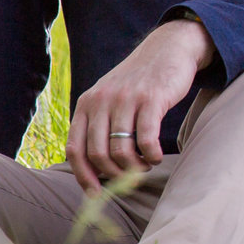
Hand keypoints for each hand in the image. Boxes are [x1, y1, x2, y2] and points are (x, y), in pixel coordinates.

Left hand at [66, 18, 215, 192]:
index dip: (84, 176)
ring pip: (121, 151)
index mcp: (87, 104)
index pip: (75, 149)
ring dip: (135, 167)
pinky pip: (146, 140)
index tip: (96, 194)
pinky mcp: (152, 99)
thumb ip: (97, 126)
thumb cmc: (139, 83)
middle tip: (130, 177)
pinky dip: (151, 156)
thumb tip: (93, 171)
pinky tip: (157, 156)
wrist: (167, 48)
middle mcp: (102, 101)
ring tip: (146, 165)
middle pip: (98, 155)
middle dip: (115, 175)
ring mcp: (126, 99)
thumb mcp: (109, 98)